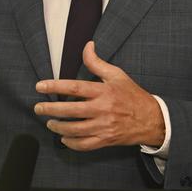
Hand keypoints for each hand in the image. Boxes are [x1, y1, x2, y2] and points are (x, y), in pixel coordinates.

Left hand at [34, 41, 164, 150]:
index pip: (74, 88)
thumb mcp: (117, 75)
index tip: (39, 86)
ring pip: (75, 129)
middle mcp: (102, 110)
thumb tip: (87, 45)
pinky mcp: (106, 140)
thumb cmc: (132, 95)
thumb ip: (97, 62)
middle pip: (70, 110)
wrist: (153, 120)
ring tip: (49, 122)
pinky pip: (85, 144)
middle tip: (38, 108)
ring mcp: (104, 127)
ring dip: (58, 127)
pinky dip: (71, 143)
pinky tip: (63, 137)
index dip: (54, 86)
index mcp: (103, 91)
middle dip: (50, 109)